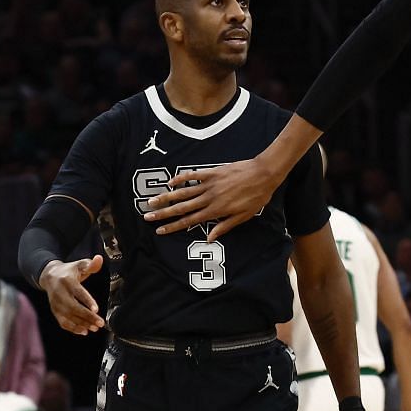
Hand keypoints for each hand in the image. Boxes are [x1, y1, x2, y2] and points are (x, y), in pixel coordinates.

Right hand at [40, 255, 104, 334]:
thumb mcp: (79, 265)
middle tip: (100, 323)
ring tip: (95, 328)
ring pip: (68, 316)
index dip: (87, 301)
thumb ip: (91, 264)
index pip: (78, 292)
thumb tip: (99, 259)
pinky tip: (84, 331)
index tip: (96, 309)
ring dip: (82, 324)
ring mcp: (56, 303)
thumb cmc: (69, 271)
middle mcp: (59, 293)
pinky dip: (73, 328)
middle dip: (87, 316)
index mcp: (67, 281)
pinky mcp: (54, 311)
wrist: (49, 276)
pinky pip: (62, 322)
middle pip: (73, 307)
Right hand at [146, 157, 278, 239]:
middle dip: (163, 213)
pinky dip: (180, 179)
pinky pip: (192, 175)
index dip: (173, 227)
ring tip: (152, 201)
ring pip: (183, 192)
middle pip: (181, 208)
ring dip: (166, 197)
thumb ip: (224, 226)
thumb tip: (209, 238)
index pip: (190, 221)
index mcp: (216, 211)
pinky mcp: (212, 172)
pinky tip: (170, 183)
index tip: (160, 231)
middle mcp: (209, 198)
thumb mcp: (243, 216)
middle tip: (147, 217)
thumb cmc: (256, 197)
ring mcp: (209, 184)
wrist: (263, 174)